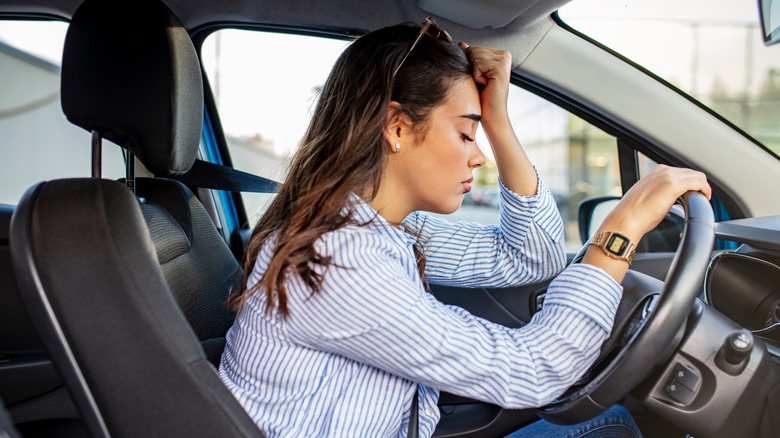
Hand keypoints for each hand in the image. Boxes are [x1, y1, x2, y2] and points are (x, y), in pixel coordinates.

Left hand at [458, 42, 511, 128]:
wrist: (491, 115)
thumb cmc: (483, 98)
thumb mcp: (475, 74)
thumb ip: (470, 57)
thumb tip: (462, 44)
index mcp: (500, 55)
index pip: (474, 48)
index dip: (471, 66)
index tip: (481, 79)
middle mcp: (504, 55)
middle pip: (473, 50)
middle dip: (472, 68)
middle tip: (483, 82)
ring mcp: (504, 60)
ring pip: (474, 55)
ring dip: (474, 73)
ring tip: (484, 84)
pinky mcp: (501, 67)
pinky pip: (478, 64)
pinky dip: (477, 76)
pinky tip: (486, 85)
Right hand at [583, 165, 710, 282]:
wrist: (626, 220)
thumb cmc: (634, 214)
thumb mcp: (647, 196)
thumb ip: (659, 192)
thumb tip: (667, 199)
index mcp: (656, 172)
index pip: (682, 172)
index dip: (691, 182)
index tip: (693, 193)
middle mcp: (662, 171)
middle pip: (692, 172)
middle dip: (698, 184)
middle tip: (700, 198)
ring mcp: (668, 177)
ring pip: (698, 176)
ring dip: (703, 187)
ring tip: (703, 199)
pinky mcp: (673, 186)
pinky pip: (699, 183)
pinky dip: (705, 190)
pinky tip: (705, 198)